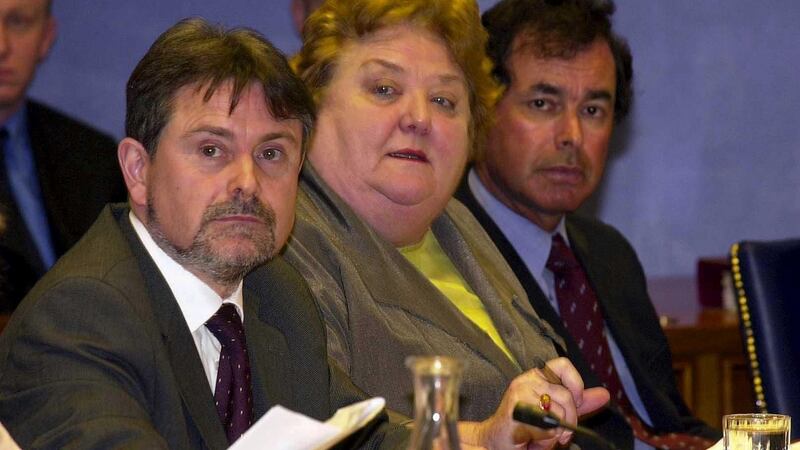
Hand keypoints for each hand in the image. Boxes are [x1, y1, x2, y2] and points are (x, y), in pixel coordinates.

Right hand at [460, 357, 609, 449]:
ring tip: (540, 436)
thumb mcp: (555, 414)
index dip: (575, 384)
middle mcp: (526, 380)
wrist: (496, 442)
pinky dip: (543, 439)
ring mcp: (519, 393)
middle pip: (566, 396)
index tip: (575, 401)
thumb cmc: (524, 428)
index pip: (563, 365)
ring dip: (553, 434)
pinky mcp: (515, 410)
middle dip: (569, 421)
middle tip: (560, 434)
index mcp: (536, 377)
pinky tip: (531, 439)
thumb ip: (577, 404)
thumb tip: (603, 394)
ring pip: (557, 414)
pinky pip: (546, 427)